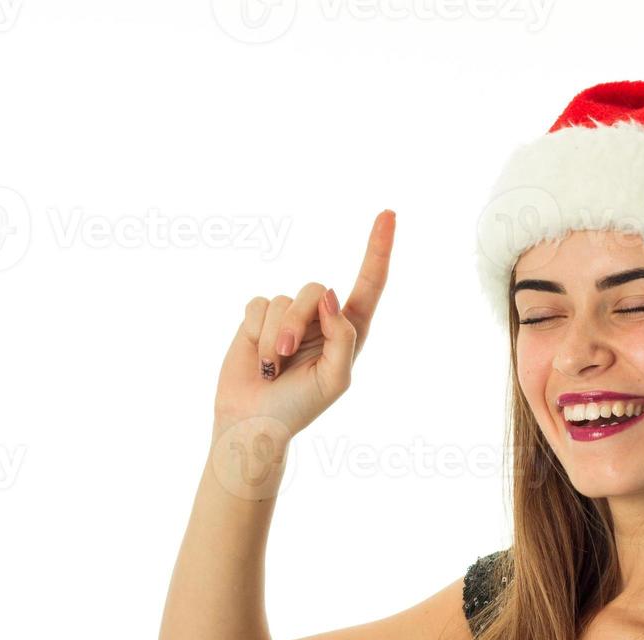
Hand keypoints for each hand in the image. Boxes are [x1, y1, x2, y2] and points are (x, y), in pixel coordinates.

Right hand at [212, 209, 394, 438]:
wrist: (254, 420)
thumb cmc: (299, 406)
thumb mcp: (334, 380)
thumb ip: (343, 337)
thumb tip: (332, 297)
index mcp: (350, 330)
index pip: (370, 284)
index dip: (379, 249)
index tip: (389, 215)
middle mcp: (322, 317)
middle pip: (316, 289)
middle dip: (297, 322)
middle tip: (288, 355)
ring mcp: (291, 315)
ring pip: (284, 298)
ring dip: (275, 335)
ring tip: (273, 365)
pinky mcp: (260, 316)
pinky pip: (258, 304)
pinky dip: (256, 332)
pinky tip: (258, 356)